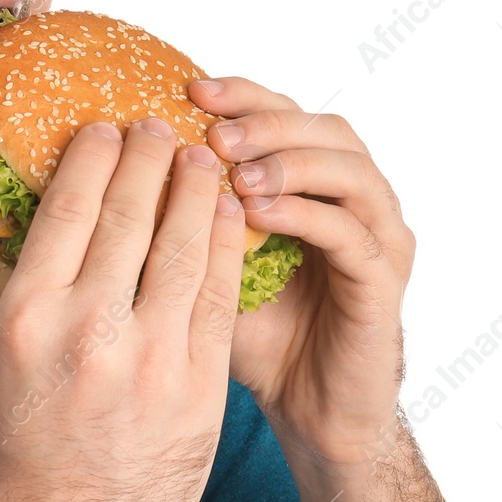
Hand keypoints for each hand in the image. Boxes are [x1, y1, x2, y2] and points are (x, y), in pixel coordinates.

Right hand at [0, 117, 249, 501]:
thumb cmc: (22, 452)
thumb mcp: (8, 359)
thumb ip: (44, 289)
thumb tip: (71, 216)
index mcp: (26, 316)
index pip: (68, 206)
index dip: (95, 155)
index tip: (106, 127)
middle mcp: (87, 329)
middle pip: (128, 214)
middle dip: (149, 157)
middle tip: (160, 126)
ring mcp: (149, 361)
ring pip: (184, 246)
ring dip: (196, 190)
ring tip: (202, 156)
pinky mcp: (199, 390)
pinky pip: (221, 297)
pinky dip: (228, 246)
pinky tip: (231, 215)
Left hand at [190, 78, 415, 464]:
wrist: (310, 411)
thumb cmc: (258, 335)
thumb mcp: (212, 264)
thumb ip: (188, 216)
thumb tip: (116, 170)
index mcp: (318, 183)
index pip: (289, 114)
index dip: (244, 95)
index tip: (189, 90)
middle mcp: (359, 199)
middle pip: (326, 128)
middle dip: (267, 121)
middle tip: (212, 133)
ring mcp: (380, 237)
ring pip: (350, 169)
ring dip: (289, 161)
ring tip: (234, 170)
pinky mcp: (385, 281)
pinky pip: (350, 232)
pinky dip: (304, 214)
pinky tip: (257, 213)